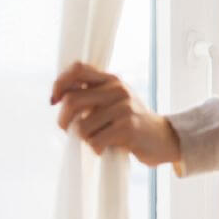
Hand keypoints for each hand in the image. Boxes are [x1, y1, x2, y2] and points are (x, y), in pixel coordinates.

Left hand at [49, 60, 181, 166]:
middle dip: (63, 121)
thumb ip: (91, 95)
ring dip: (84, 140)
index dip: (59, 84)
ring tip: (97, 140)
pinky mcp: (128, 127)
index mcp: (111, 80)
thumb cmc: (130, 122)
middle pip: (72, 101)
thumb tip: (58, 98)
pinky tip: (107, 148)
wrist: (163, 137)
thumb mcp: (114, 101)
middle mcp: (117, 89)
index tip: (54, 101)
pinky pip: (95, 141)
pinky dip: (96, 149)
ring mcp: (124, 107)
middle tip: (70, 131)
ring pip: (80, 127)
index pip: (77, 69)